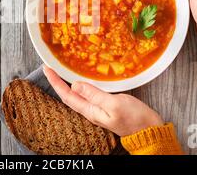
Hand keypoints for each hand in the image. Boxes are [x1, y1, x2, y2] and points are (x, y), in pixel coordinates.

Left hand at [44, 66, 163, 136]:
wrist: (149, 129)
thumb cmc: (134, 118)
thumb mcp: (114, 104)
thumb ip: (94, 95)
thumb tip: (75, 84)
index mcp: (90, 111)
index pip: (67, 95)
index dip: (55, 82)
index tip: (47, 69)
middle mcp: (90, 110)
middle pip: (68, 95)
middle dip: (57, 82)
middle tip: (50, 67)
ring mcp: (97, 109)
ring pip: (76, 95)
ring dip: (67, 83)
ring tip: (61, 71)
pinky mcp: (105, 105)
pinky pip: (87, 94)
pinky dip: (80, 85)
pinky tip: (82, 79)